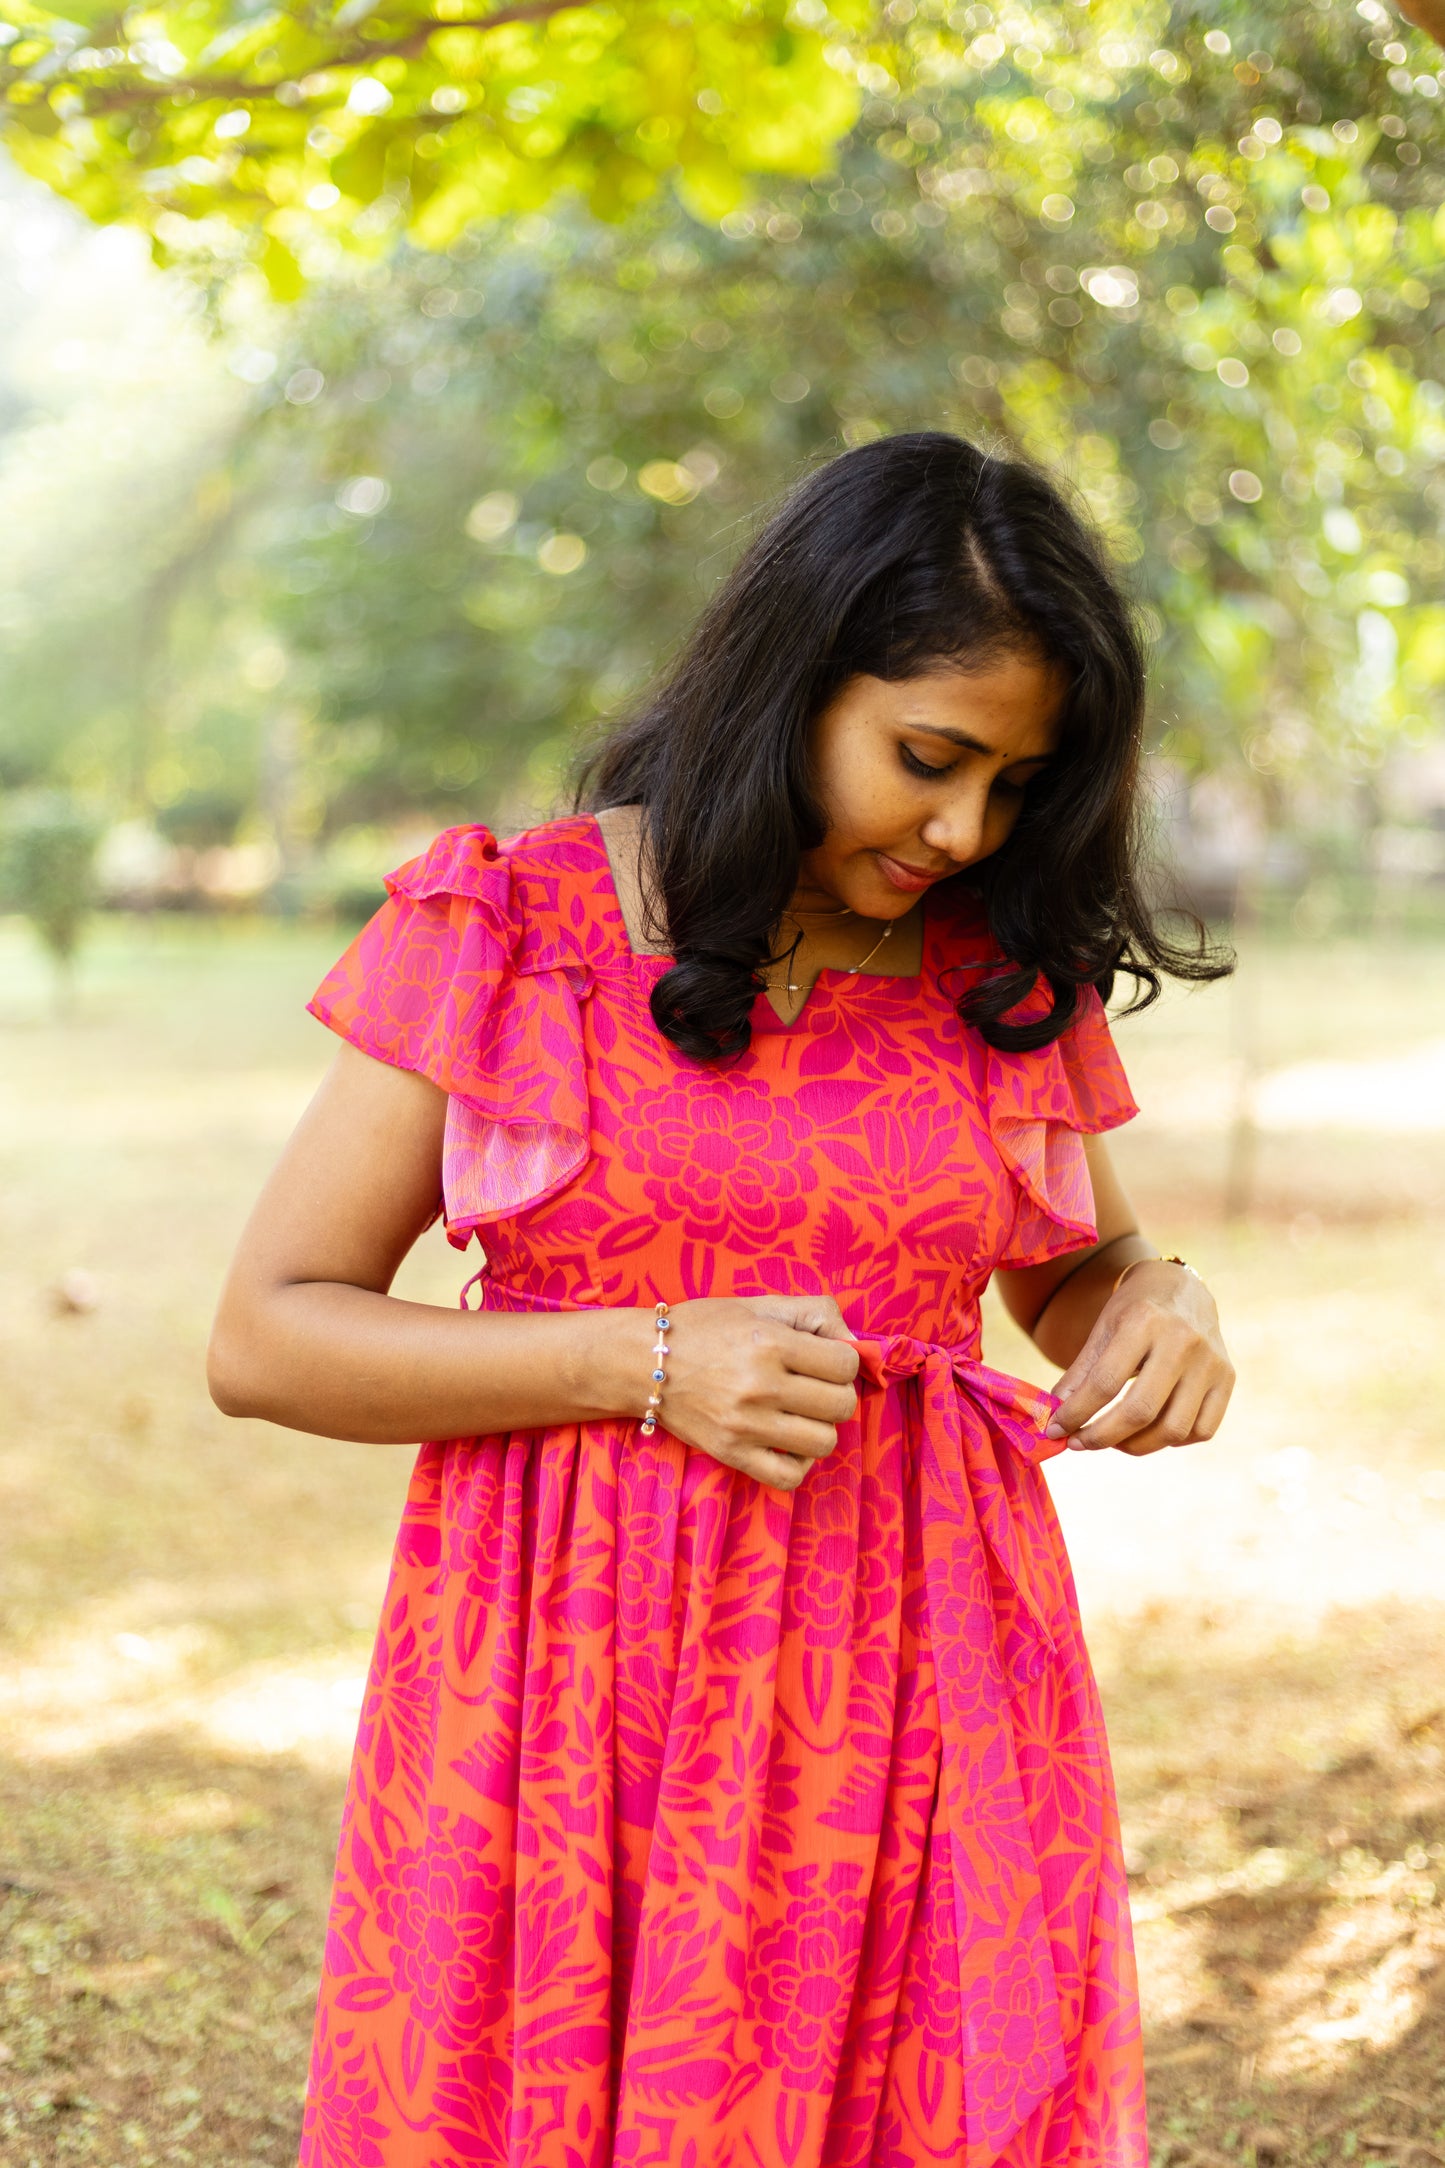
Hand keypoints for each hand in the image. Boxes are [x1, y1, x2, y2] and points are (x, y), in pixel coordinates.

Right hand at [653, 1294, 860, 1492]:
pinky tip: (788, 1443)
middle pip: (841, 1405)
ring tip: (800, 1414)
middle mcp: (760, 1385)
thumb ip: (814, 1312)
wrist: (642, 1361)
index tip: (824, 1360)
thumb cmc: (703, 1327)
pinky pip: (790, 1477)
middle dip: (836, 1394)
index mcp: (770, 1342)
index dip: (843, 1361)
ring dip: (820, 1428)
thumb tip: (856, 1342)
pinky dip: (799, 1464)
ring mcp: (746, 1425)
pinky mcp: (732, 1454)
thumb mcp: (759, 1305)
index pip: (845, 1364)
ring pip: (824, 1442)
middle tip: (813, 1386)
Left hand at [1044, 1260, 1233, 1456]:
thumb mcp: (1102, 1330)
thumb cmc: (1135, 1312)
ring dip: (1135, 1446)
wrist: (1181, 1288)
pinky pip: (1202, 1430)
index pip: (1104, 1383)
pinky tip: (1150, 1431)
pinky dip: (1172, 1441)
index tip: (1055, 1430)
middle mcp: (1183, 1341)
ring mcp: (1210, 1362)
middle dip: (1102, 1437)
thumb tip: (1054, 1420)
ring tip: (1112, 1440)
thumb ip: (1080, 1375)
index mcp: (1144, 1321)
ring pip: (1173, 1429)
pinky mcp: (1227, 1379)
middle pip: (1140, 1411)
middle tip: (1080, 1443)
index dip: (1076, 1414)